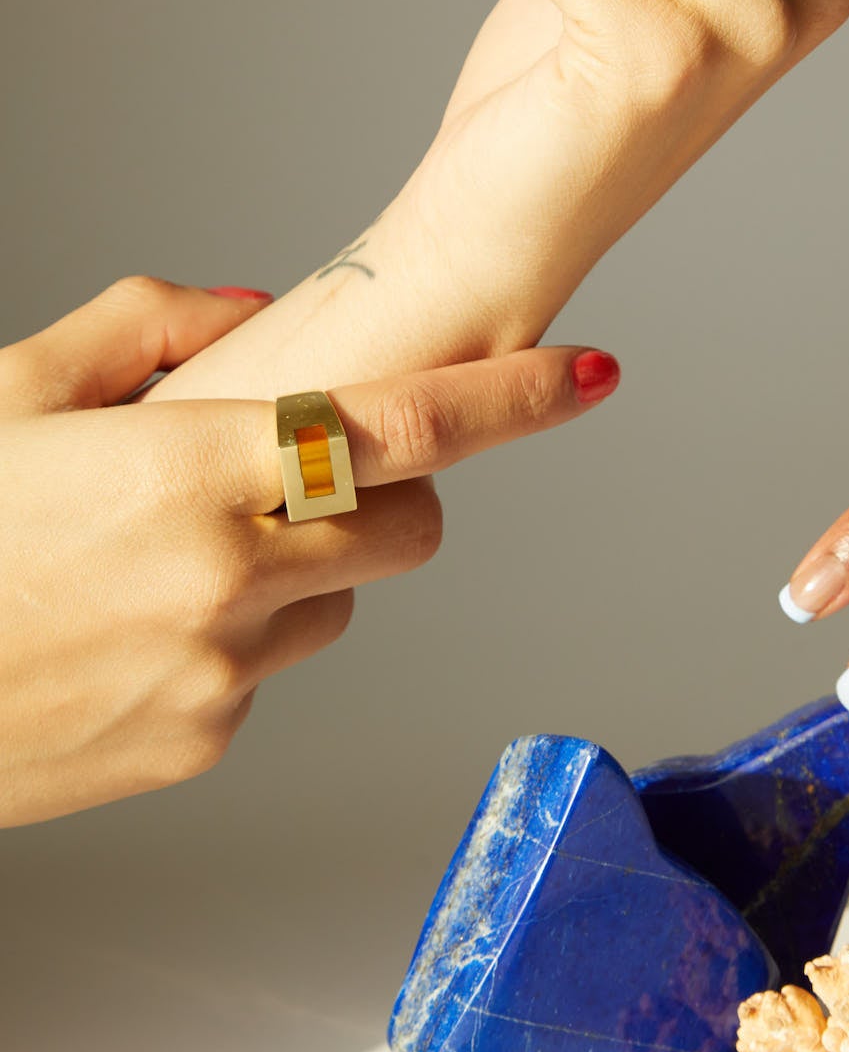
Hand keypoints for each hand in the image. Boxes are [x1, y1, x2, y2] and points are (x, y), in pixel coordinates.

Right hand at [0, 276, 619, 825]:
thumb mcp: (7, 394)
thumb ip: (142, 328)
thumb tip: (247, 310)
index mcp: (189, 471)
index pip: (402, 425)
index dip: (511, 398)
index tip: (587, 371)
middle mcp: (229, 577)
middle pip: (410, 527)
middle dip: (386, 493)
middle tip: (297, 475)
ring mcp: (223, 673)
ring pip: (340, 604)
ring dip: (299, 571)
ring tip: (163, 564)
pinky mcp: (202, 742)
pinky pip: (269, 673)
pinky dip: (235, 641)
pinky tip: (130, 631)